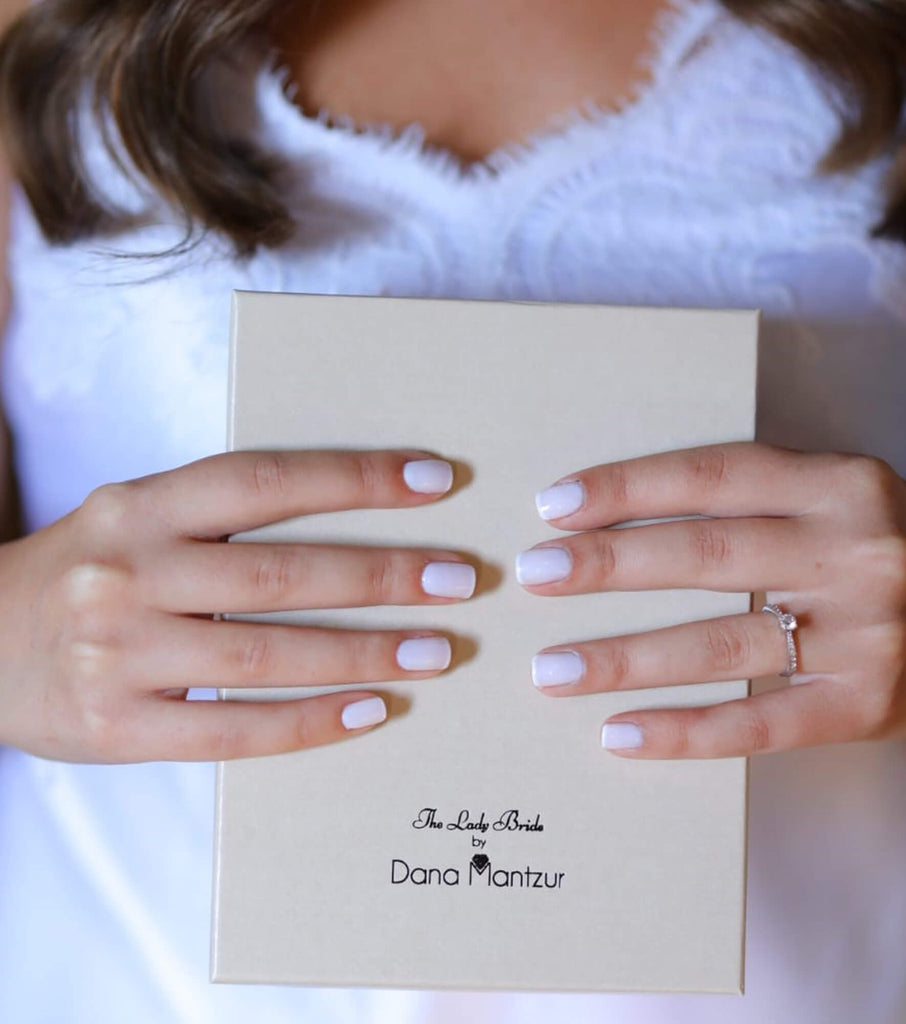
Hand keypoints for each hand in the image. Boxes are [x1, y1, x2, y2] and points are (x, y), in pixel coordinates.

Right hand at [0, 449, 474, 762]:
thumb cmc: (87, 572)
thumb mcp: (139, 519)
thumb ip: (224, 519)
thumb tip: (355, 523)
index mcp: (141, 506)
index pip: (267, 481)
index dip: (355, 477)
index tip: (436, 479)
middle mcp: (129, 572)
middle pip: (281, 573)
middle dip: (382, 576)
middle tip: (461, 580)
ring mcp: (119, 653)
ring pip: (264, 654)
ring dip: (364, 653)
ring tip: (438, 650)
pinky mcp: (116, 728)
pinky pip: (230, 730)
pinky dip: (308, 723)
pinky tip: (371, 711)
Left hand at [515, 442, 905, 758]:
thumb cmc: (888, 546)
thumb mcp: (837, 495)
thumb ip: (753, 496)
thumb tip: (619, 516)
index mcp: (842, 483)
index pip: (716, 475)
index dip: (630, 487)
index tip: (555, 506)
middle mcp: (858, 551)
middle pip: (707, 556)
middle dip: (608, 567)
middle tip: (533, 577)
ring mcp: (866, 636)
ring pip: (721, 645)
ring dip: (624, 658)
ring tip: (550, 668)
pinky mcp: (864, 707)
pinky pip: (758, 723)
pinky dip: (683, 731)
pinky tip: (619, 734)